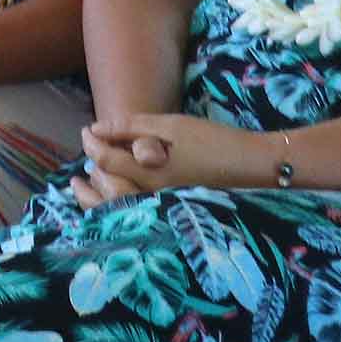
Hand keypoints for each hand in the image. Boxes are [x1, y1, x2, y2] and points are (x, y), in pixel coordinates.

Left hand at [78, 113, 267, 201]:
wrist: (254, 167)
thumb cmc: (214, 142)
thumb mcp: (172, 126)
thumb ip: (132, 127)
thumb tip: (96, 128)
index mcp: (150, 175)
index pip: (105, 161)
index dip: (91, 143)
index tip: (85, 130)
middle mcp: (153, 198)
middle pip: (106, 191)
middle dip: (92, 172)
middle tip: (89, 154)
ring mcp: (162, 210)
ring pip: (117, 211)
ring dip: (97, 196)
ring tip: (86, 181)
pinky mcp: (172, 215)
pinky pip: (135, 215)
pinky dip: (117, 206)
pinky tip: (114, 193)